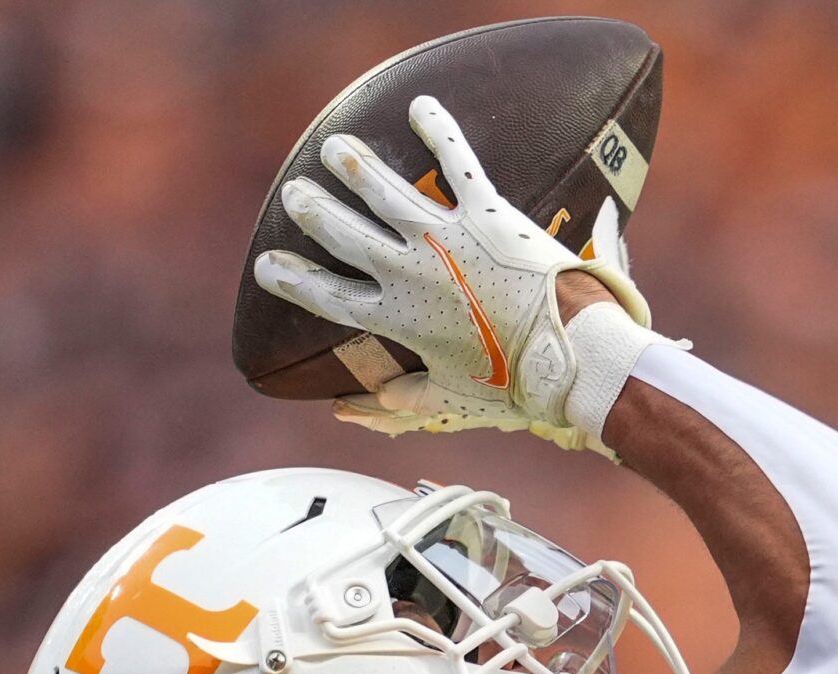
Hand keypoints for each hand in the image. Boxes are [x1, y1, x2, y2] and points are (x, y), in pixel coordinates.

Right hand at [254, 96, 653, 446]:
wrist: (569, 353)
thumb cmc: (514, 384)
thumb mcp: (451, 400)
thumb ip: (403, 402)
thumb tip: (360, 404)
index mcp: (398, 318)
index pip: (331, 297)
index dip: (295, 282)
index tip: (268, 265)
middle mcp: (411, 271)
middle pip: (346, 235)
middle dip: (314, 212)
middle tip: (295, 194)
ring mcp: (446, 237)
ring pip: (386, 191)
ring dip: (355, 165)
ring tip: (334, 146)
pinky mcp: (486, 212)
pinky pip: (457, 162)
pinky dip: (439, 131)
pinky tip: (420, 105)